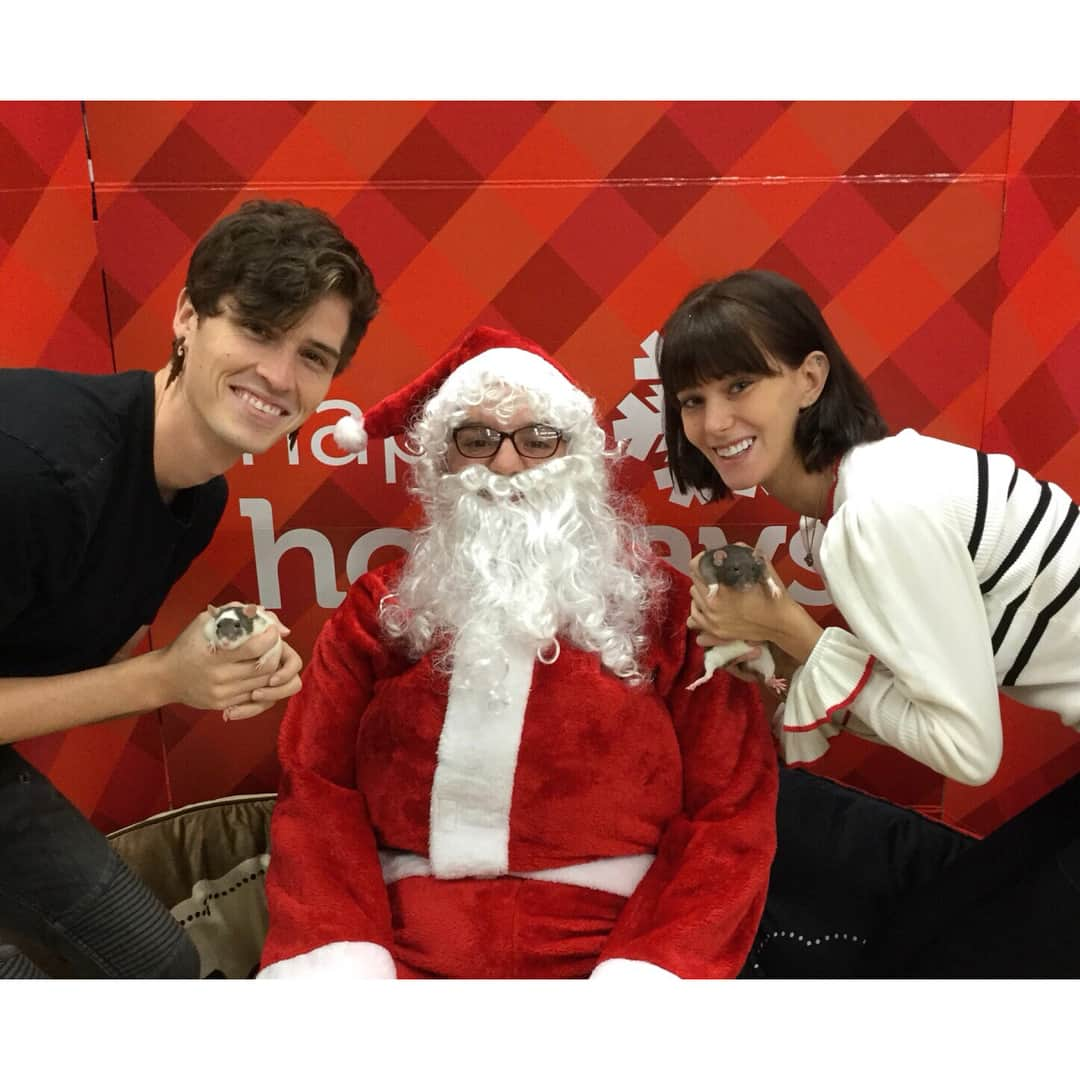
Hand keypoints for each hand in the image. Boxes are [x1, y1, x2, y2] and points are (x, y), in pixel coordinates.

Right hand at [157, 607, 297, 717]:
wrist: (165, 678)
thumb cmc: (186, 646)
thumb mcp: (204, 622)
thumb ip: (233, 612)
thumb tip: (260, 613)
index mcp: (213, 655)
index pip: (254, 649)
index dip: (270, 638)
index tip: (272, 630)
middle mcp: (218, 677)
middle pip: (264, 668)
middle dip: (275, 653)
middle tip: (275, 643)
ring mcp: (222, 693)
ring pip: (262, 683)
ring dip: (272, 668)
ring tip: (268, 655)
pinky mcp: (223, 705)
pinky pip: (252, 695)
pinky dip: (260, 682)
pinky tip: (257, 671)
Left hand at [687, 549, 793, 646]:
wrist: (781, 623)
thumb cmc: (773, 595)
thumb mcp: (760, 567)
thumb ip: (742, 553)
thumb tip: (729, 548)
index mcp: (721, 587)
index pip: (696, 567)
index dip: (702, 559)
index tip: (708, 559)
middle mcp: (712, 604)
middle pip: (694, 581)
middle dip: (703, 575)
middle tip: (714, 574)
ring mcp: (712, 620)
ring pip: (693, 599)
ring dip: (701, 592)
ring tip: (713, 590)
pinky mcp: (715, 631)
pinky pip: (694, 618)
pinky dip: (699, 609)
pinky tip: (709, 605)